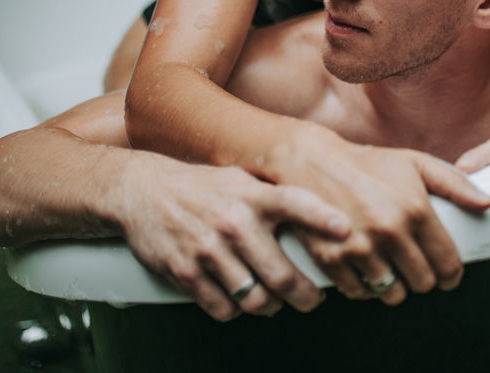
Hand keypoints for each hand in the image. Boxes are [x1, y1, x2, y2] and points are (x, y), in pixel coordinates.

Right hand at [116, 156, 350, 320]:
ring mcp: (208, 249)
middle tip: (313, 299)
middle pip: (281, 275)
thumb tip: (323, 212)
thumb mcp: (241, 179)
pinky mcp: (185, 272)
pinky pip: (223, 308)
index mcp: (252, 196)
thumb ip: (274, 197)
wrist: (143, 191)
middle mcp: (233, 222)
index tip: (346, 229)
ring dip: (270, 307)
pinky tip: (239, 300)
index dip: (321, 217)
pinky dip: (236, 311)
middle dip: (305, 296)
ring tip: (275, 302)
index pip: (294, 203)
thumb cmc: (202, 187)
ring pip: (255, 298)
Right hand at [276, 134, 489, 305]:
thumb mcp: (416, 164)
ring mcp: (359, 248)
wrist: (314, 163)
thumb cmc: (369, 164)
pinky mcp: (331, 259)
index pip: (447, 262)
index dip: (452, 274)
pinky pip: (359, 293)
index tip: (448, 275)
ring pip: (392, 293)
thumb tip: (488, 204)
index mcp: (415, 209)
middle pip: (422, 282)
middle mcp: (390, 232)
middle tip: (418, 268)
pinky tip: (368, 272)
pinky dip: (366, 288)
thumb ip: (456, 184)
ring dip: (395, 286)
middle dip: (424, 278)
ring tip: (392, 268)